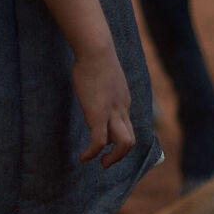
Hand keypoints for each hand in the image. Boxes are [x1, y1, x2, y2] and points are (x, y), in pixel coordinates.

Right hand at [73, 47, 135, 167]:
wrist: (96, 50)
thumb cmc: (95, 56)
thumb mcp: (104, 73)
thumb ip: (103, 83)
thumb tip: (92, 79)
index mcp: (124, 100)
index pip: (126, 125)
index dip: (117, 137)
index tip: (107, 143)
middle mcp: (122, 109)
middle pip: (130, 139)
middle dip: (120, 154)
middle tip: (106, 161)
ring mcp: (112, 112)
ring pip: (124, 143)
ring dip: (113, 158)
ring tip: (99, 163)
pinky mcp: (98, 114)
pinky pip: (99, 141)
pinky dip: (92, 153)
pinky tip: (83, 157)